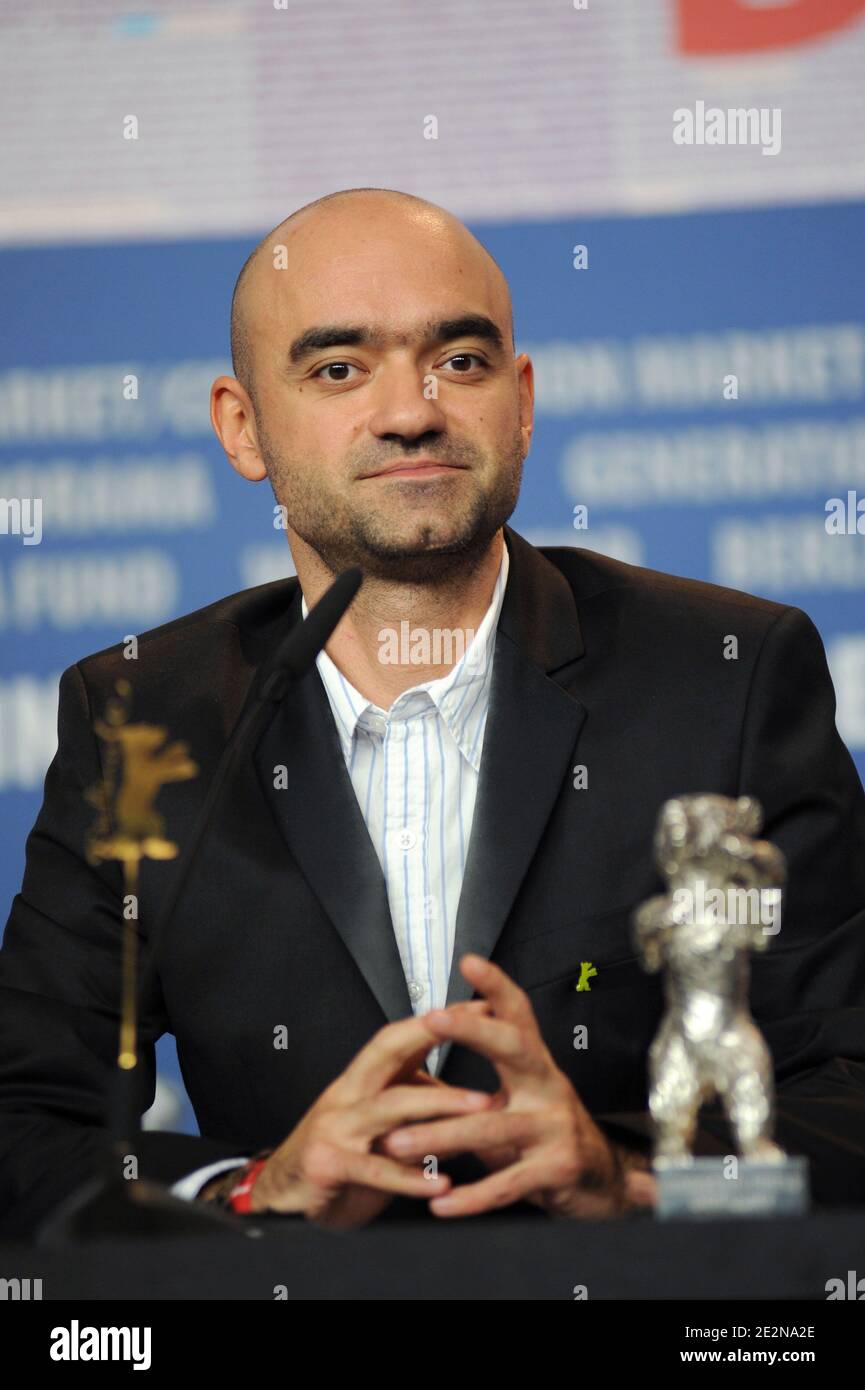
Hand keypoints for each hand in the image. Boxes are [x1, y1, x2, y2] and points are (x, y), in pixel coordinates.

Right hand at [246, 1005, 494, 1227]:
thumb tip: (464, 1101)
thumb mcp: (379, 1126)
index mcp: (361, 1081)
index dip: (436, 1020)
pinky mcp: (329, 1164)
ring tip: (481, 1107)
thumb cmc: (338, 1155)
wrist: (283, 1195)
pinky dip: (410, 1177)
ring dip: (440, 1103)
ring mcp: (336, 1127)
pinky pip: (375, 1169)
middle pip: (387, 1050)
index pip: (399, 1037)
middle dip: (430, 1033)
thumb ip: (416, 1109)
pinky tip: (440, 1183)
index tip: (478, 1006)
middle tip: (475, 1027)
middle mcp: (348, 1095)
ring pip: (391, 1105)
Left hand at [380, 955, 656, 1218]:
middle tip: (431, 1019)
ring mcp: (555, 1127)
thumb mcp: (519, 1105)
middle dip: (471, 1029)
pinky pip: (505, 1183)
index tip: (468, 961)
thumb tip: (422, 1076)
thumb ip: (479, 1092)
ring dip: (439, 1136)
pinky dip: (469, 1197)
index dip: (496, 986)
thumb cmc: (548, 1138)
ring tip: (397, 1143)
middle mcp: (549, 1088)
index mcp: (535, 1067)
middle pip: (512, 1047)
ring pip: (491, 1127)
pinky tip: (440, 1202)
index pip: (517, 1016)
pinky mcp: (557, 1169)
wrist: (604, 1185)